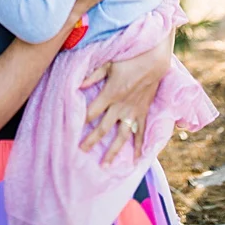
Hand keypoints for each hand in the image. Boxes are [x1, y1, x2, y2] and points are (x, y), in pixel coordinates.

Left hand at [79, 34, 171, 163]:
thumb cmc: (130, 59)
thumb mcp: (109, 64)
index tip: (70, 131)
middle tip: (81, 152)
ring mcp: (133, 111)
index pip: (91, 113)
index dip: (81, 122)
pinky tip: (137, 158)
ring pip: (122, 136)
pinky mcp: (143, 111)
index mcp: (110, 94)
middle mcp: (120, 107)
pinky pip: (141, 131)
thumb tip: (78, 85)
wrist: (155, 60)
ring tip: (105, 165)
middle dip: (91, 140)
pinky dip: (140, 145)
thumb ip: (93, 75)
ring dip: (113, 151)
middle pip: (103, 128)